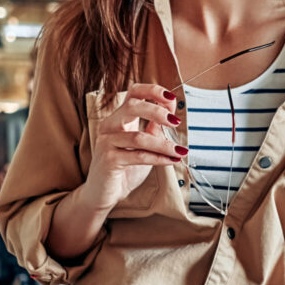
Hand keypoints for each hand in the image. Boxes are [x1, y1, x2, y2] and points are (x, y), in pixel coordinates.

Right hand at [83, 83, 183, 211]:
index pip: (133, 93)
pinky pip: (138, 156)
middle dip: (157, 111)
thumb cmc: (124, 168)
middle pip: (132, 106)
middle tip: (175, 122)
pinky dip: (158, 158)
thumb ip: (154, 129)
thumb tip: (171, 113)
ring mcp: (106, 142)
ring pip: (138, 137)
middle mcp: (109, 126)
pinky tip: (171, 161)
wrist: (104, 194)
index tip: (171, 98)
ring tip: (180, 151)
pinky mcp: (108, 160)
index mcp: (118, 118)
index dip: (152, 91)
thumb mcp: (143, 145)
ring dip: (164, 144)